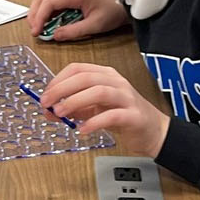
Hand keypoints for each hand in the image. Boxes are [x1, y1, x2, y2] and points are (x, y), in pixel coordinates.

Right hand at [25, 0, 126, 42]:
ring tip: (38, 29)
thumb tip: (55, 36)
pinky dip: (44, 13)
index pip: (49, 2)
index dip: (39, 17)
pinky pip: (50, 3)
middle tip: (34, 31)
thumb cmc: (112, 12)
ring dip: (37, 13)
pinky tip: (46, 24)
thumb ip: (74, 31)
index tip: (36, 31)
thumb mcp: (95, 25)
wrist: (122, 6)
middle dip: (34, 15)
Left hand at [42, 62, 170, 155]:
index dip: (58, 80)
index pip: (77, 69)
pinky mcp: (133, 115)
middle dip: (62, 89)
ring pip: (99, 91)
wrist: (153, 131)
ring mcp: (126, 97)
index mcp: (105, 75)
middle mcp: (116, 82)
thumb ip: (73, 108)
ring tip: (61, 114)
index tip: (45, 95)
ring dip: (75, 101)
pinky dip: (94, 122)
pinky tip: (83, 130)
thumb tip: (49, 111)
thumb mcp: (93, 109)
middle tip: (47, 104)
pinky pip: (112, 115)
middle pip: (85, 77)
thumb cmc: (122, 116)